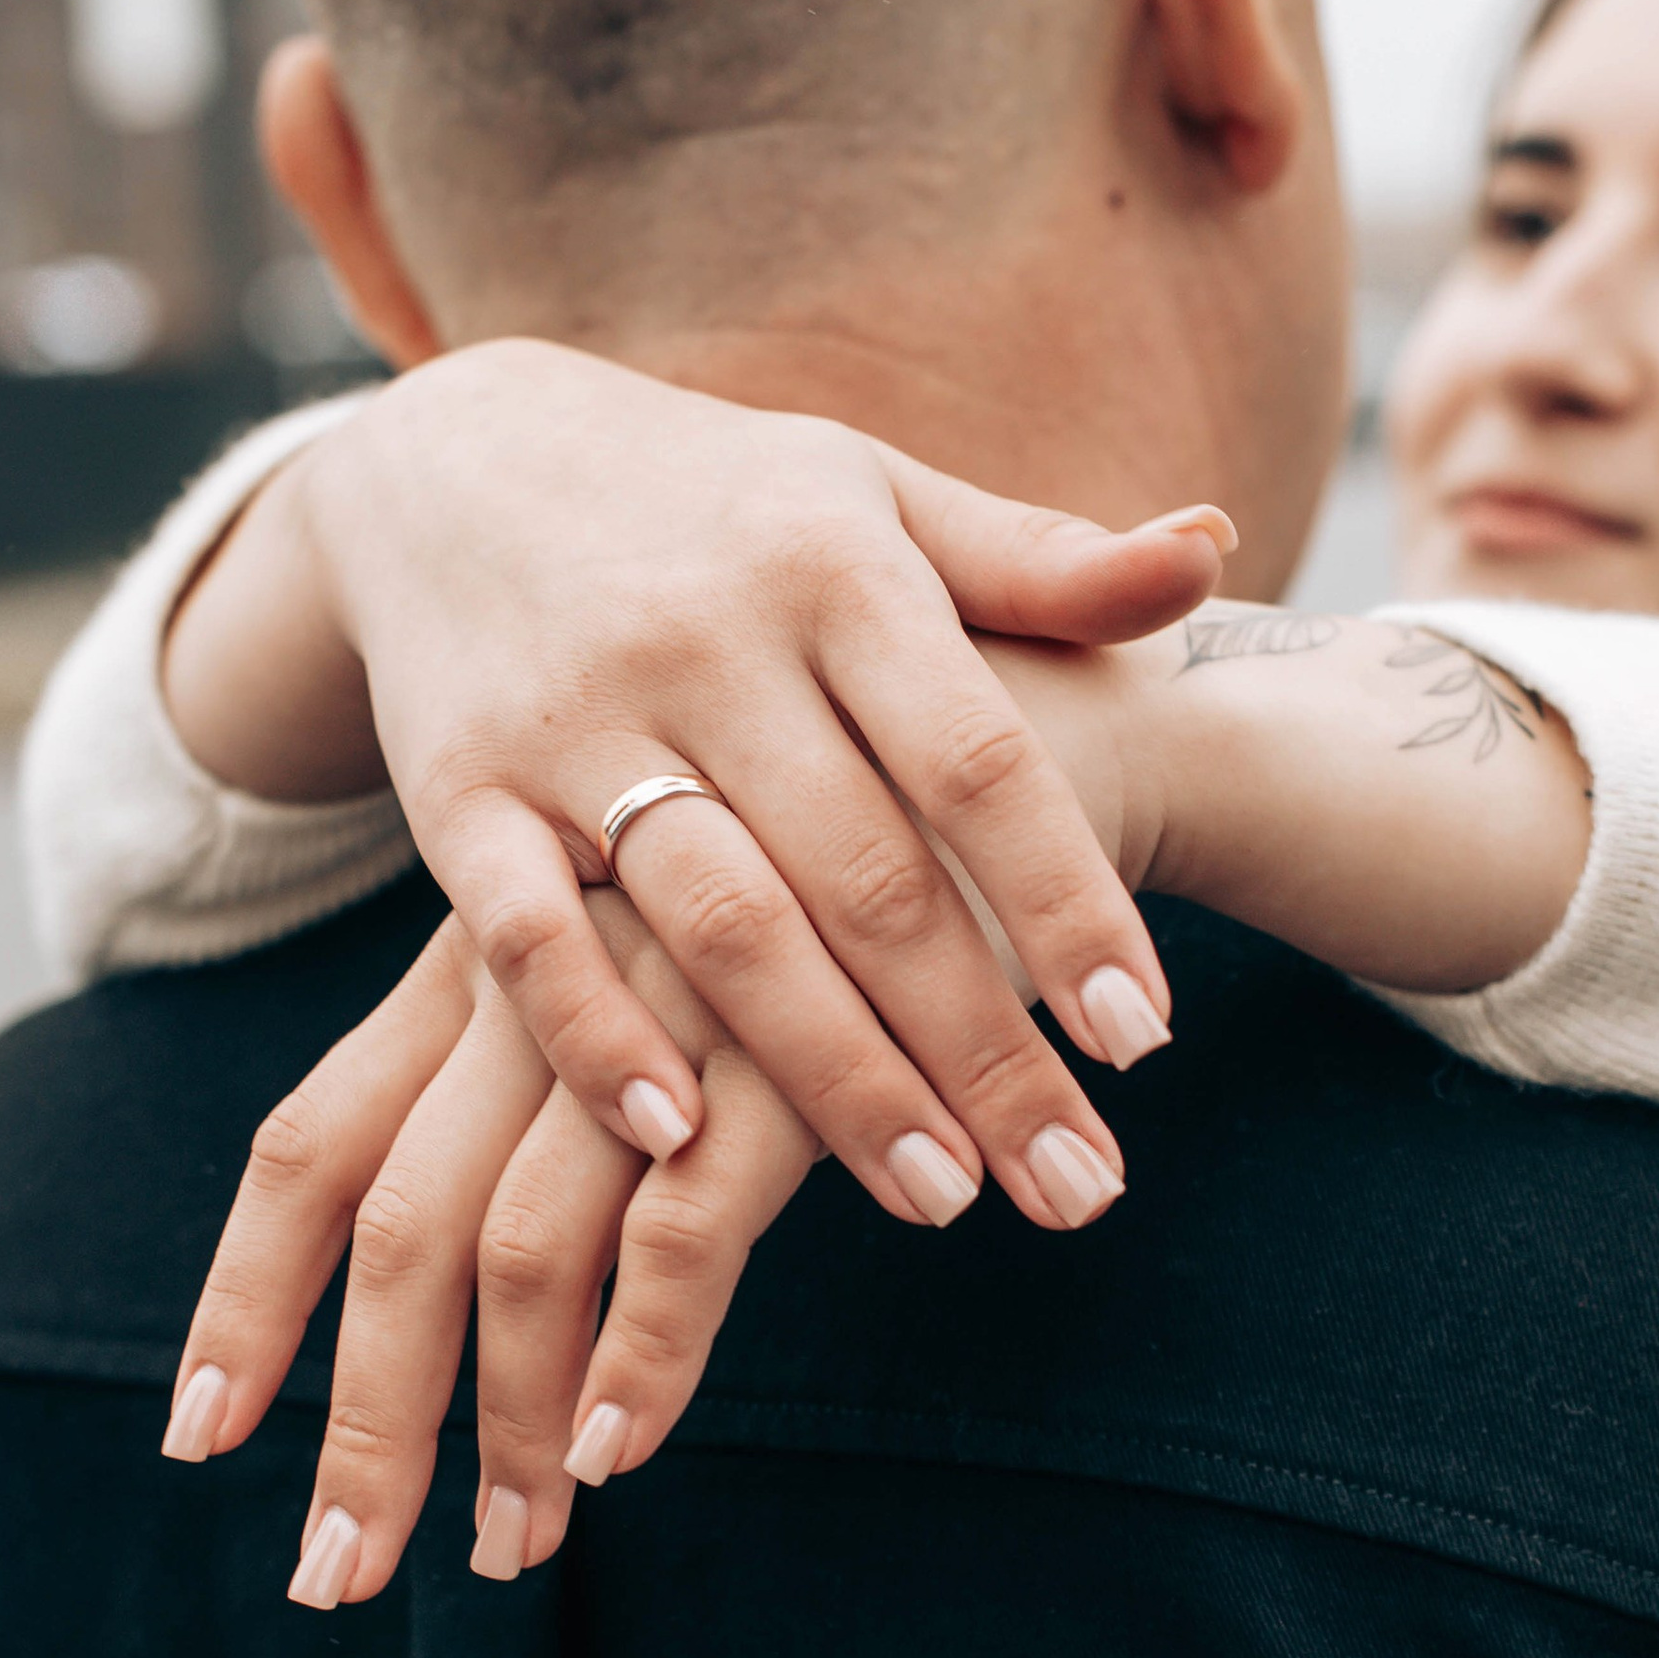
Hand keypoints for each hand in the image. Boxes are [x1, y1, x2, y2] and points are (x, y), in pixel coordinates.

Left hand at [161, 906, 822, 1602]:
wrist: (992, 777)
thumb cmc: (821, 895)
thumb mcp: (651, 960)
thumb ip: (568, 1078)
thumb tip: (508, 1271)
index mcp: (481, 961)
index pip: (315, 1141)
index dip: (248, 1295)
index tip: (197, 1436)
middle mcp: (542, 985)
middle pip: (397, 1228)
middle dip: (365, 1422)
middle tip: (338, 1573)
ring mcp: (658, 1017)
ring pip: (520, 1251)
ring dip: (509, 1428)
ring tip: (514, 1554)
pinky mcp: (786, 1056)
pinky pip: (676, 1234)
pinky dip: (640, 1354)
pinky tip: (618, 1451)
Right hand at [165, 339, 1233, 1236]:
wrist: (449, 456)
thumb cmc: (718, 505)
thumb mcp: (876, 498)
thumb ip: (1038, 559)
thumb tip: (1209, 555)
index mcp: (836, 569)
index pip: (979, 763)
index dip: (1067, 905)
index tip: (1147, 1043)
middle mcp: (709, 643)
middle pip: (871, 879)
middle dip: (982, 1048)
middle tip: (1077, 1189)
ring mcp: (575, 721)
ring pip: (725, 926)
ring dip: (837, 1079)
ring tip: (943, 1200)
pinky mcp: (458, 791)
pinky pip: (530, 936)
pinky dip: (599, 1042)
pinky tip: (685, 1149)